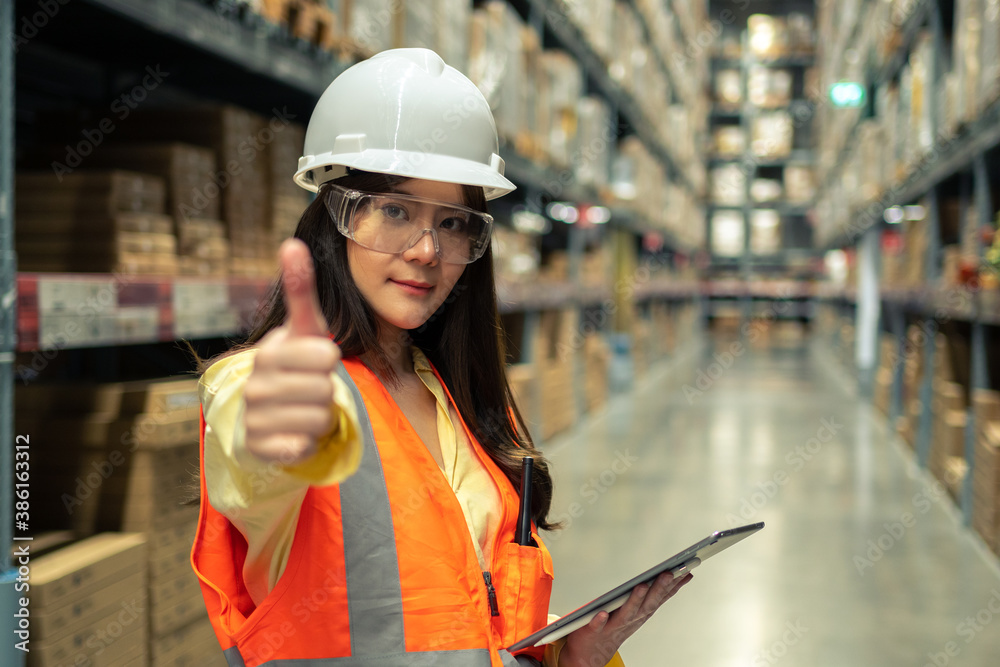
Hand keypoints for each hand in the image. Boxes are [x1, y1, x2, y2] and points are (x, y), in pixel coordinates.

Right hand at [244, 238, 339, 464]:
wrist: (271, 413)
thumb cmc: (297, 366)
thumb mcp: (304, 329)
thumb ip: (301, 290)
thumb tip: (292, 242)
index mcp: (269, 352)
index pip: (326, 355)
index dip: (329, 359)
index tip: (316, 359)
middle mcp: (255, 384)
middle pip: (327, 387)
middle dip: (328, 389)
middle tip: (312, 387)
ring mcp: (254, 417)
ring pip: (321, 417)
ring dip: (322, 415)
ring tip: (305, 408)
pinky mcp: (260, 447)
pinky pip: (303, 445)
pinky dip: (307, 441)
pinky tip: (295, 433)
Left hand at [558, 572, 692, 666]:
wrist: (592, 653)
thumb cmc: (616, 625)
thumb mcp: (638, 608)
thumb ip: (653, 593)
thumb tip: (675, 575)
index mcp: (640, 613)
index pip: (659, 598)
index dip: (673, 586)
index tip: (685, 571)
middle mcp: (630, 620)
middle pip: (647, 604)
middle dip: (658, 589)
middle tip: (669, 573)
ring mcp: (613, 626)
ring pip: (626, 613)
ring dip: (635, 600)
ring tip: (642, 586)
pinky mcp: (593, 630)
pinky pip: (597, 625)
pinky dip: (600, 620)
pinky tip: (602, 613)